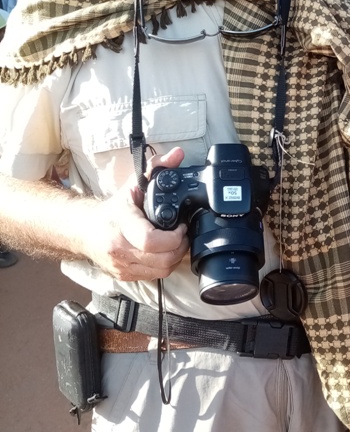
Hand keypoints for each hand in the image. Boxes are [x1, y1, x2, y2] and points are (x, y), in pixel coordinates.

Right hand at [79, 147, 188, 282]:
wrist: (84, 231)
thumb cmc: (113, 209)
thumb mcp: (133, 185)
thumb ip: (156, 167)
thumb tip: (177, 154)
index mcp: (121, 224)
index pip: (150, 240)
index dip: (174, 237)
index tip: (182, 226)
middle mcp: (119, 248)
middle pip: (162, 259)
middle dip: (180, 247)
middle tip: (184, 235)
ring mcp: (121, 265)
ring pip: (160, 271)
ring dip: (174, 258)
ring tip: (177, 243)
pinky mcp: (124, 276)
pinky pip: (153, 276)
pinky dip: (163, 266)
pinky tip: (165, 252)